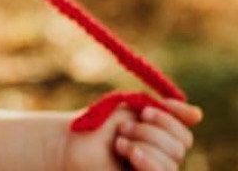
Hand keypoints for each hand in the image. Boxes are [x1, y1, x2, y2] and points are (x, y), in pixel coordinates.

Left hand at [63, 98, 201, 170]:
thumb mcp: (132, 109)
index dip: (168, 121)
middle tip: (122, 128)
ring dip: (143, 145)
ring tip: (119, 143)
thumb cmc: (99, 124)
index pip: (184, 134)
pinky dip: (147, 161)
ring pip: (171, 162)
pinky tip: (130, 155)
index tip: (144, 112)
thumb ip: (163, 110)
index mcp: (162, 140)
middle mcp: (163, 160)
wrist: (72, 142)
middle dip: (149, 132)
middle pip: (180, 147)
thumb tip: (199, 115)